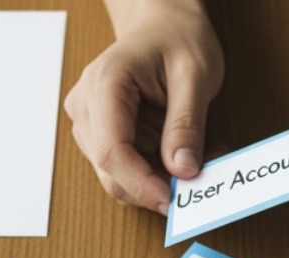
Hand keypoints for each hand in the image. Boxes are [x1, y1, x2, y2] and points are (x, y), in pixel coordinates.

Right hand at [63, 0, 222, 212]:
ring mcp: (89, 123)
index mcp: (105, 83)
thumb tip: (183, 170)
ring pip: (119, 176)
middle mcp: (86, 107)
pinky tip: (180, 151)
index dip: (141, 184)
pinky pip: (127, 168)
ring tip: (198, 153)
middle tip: (202, 174)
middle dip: (157, 183)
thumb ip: (187, 124)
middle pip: (112, 171)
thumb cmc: (177, 37)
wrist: (163, 23)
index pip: (112, 151)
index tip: (172, 201)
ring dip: (160, 178)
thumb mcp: (195, 74)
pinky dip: (157, 170)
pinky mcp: (101, 135)